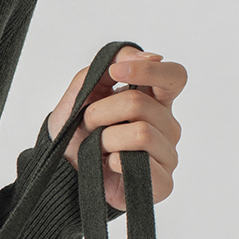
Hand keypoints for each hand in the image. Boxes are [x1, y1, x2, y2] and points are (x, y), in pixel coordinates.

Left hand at [47, 45, 185, 213]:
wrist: (63, 169)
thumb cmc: (78, 128)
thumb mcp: (86, 86)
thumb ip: (114, 61)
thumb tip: (152, 56)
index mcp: (155, 100)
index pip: (174, 76)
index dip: (148, 70)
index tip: (116, 72)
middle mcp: (167, 125)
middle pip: (140, 103)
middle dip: (101, 111)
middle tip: (89, 124)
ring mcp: (167, 154)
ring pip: (141, 133)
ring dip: (106, 138)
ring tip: (98, 147)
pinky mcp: (163, 183)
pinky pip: (144, 165)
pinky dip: (117, 161)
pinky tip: (110, 164)